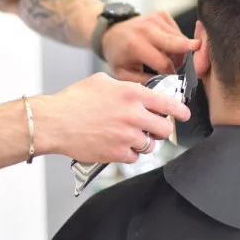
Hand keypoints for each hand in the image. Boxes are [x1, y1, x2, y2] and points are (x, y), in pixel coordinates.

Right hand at [37, 73, 190, 163]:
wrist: (55, 122)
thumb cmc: (74, 100)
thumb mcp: (102, 82)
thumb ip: (125, 87)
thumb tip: (139, 93)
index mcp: (132, 94)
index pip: (168, 104)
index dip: (180, 111)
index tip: (184, 115)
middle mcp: (134, 115)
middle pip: (164, 129)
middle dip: (160, 130)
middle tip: (152, 128)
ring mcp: (127, 136)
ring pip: (150, 145)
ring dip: (143, 142)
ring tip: (128, 136)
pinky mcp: (117, 153)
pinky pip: (134, 157)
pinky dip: (128, 153)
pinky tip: (117, 145)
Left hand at [102, 11, 199, 83]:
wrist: (111, 33)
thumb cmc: (119, 56)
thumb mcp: (124, 74)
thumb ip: (144, 82)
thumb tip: (166, 88)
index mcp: (135, 45)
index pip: (164, 63)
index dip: (171, 75)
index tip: (174, 81)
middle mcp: (147, 28)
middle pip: (178, 44)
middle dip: (191, 56)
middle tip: (202, 66)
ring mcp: (155, 18)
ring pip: (181, 40)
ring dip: (180, 53)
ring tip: (169, 60)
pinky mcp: (162, 14)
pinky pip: (179, 32)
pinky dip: (177, 42)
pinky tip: (166, 48)